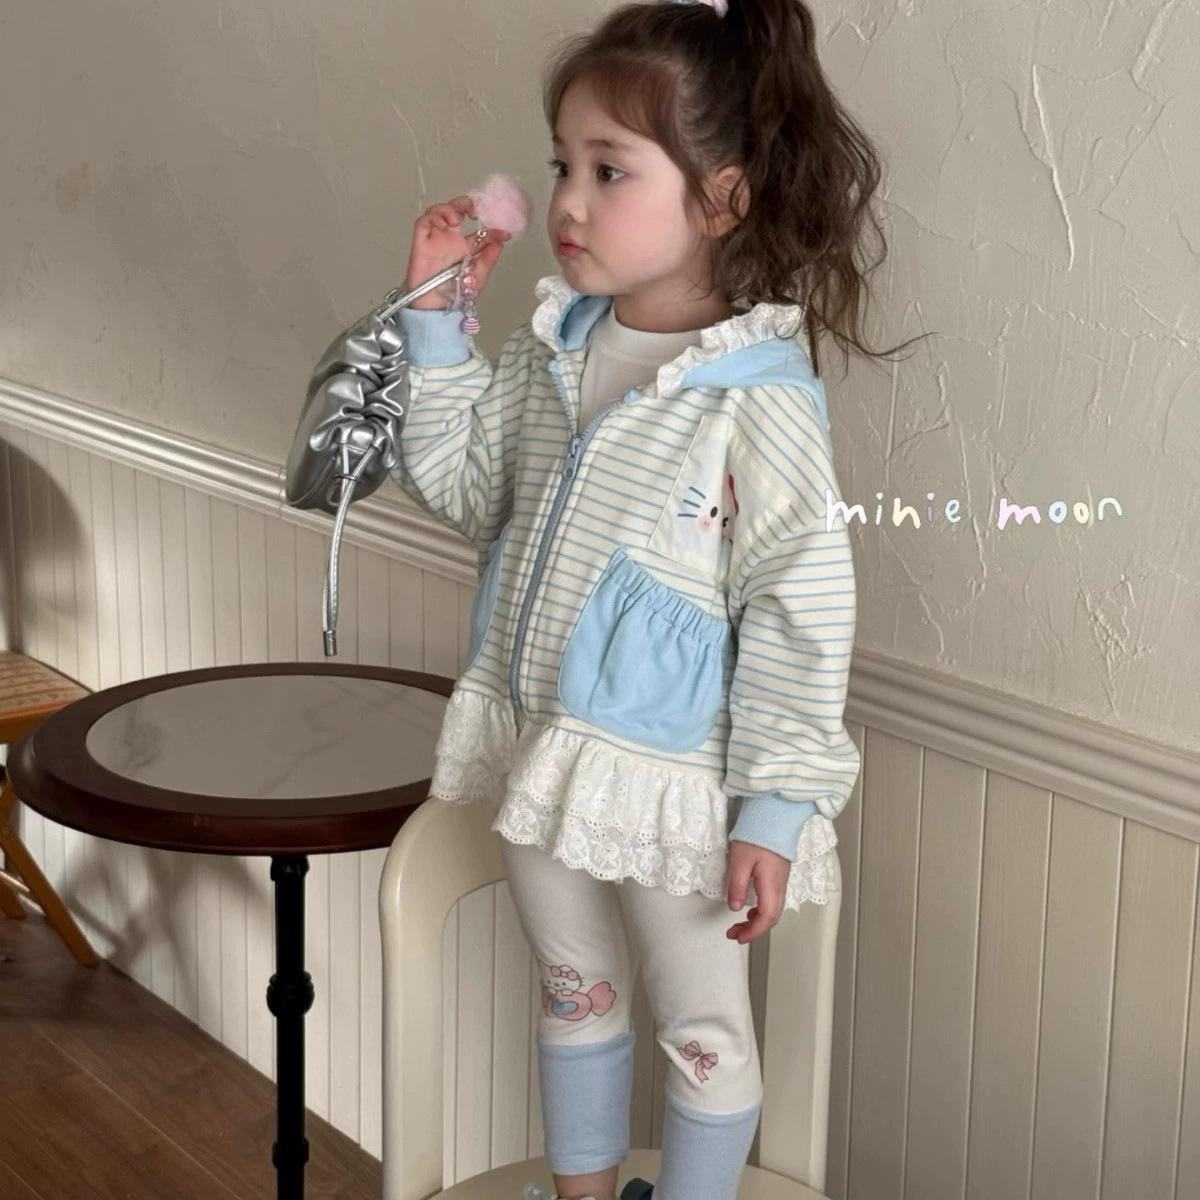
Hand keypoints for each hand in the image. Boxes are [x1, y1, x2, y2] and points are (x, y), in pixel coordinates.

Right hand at [405, 194, 511, 309]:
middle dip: (466, 203)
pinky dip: (434, 216)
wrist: (436, 307)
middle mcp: (449, 239)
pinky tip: (444, 223)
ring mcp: (435, 239)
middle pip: (456, 210)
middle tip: (475, 210)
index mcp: (464, 247)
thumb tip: (500, 242)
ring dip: (449, 208)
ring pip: (438, 211)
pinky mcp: (421, 242)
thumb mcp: (478, 276)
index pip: (478, 229)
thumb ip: (488, 258)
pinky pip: (424, 221)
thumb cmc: (453, 295)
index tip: (503, 232)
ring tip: (458, 218)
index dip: (491, 226)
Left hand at [726, 840, 789, 944]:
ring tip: (740, 924)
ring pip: (773, 910)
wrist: (774, 816)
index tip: (737, 937)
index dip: (753, 932)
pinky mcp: (779, 875)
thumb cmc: (756, 836)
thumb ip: (737, 886)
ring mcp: (782, 881)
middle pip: (772, 917)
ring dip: (757, 921)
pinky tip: (751, 908)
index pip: (766, 917)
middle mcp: (780, 886)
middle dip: (753, 930)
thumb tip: (735, 908)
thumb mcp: (740, 861)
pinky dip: (762, 910)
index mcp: (771, 885)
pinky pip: (773, 901)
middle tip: (734, 934)